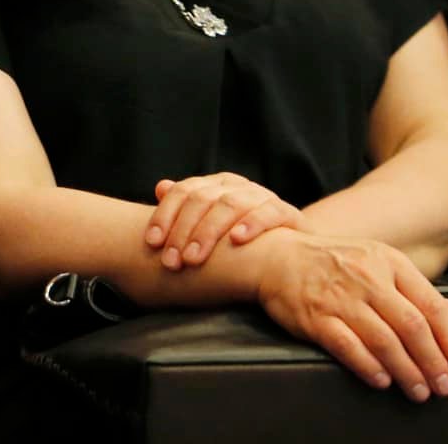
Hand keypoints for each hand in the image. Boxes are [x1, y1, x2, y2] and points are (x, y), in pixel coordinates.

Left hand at [146, 172, 300, 269]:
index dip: (164, 215)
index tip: (152, 243)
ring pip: (230, 205)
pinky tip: (236, 241)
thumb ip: (187, 208)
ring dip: (208, 232)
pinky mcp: (287, 212)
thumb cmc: (244, 238)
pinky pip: (268, 213)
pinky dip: (251, 224)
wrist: (295, 250)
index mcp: (215, 185)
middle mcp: (237, 186)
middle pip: (202, 200)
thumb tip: (160, 187)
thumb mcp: (213, 224)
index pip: (183, 191)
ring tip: (193, 257)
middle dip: (182, 231)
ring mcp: (262, 197)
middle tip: (171, 261)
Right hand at [252, 231, 447, 402]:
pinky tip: (383, 380)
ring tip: (419, 391)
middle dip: (434, 362)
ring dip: (407, 372)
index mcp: (387, 262)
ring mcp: (340, 298)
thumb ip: (415, 290)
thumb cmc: (332, 262)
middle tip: (444, 386)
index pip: (430, 303)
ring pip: (384, 341)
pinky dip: (370, 367)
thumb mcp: (377, 263)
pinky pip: (349, 347)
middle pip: (412, 326)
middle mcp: (366, 278)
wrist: (276, 257)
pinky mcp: (316, 317)